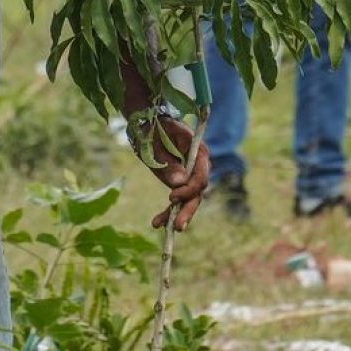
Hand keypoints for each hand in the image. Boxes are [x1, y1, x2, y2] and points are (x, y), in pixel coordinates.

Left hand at [136, 113, 210, 231]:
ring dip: (176, 214)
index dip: (189, 189)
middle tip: (178, 226)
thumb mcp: (157, 144)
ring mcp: (190, 174)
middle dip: (187, 209)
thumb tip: (178, 184)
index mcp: (198, 151)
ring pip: (189, 199)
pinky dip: (168, 211)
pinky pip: (178, 199)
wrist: (150, 124)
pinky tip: (157, 222)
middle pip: (197, 191)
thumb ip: (168, 164)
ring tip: (160, 226)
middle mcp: (199, 165)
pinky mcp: (181, 182)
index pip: (201, 176)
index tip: (171, 197)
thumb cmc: (154, 129)